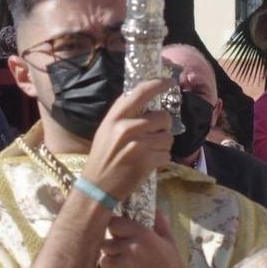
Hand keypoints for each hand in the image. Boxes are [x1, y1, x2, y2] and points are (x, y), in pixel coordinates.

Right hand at [80, 77, 173, 200]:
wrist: (96, 186)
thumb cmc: (102, 156)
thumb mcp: (107, 129)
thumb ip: (124, 114)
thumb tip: (146, 99)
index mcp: (115, 116)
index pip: (141, 92)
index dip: (158, 84)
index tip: (170, 81)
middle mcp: (127, 127)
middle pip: (163, 116)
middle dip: (163, 126)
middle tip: (153, 135)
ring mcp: (138, 144)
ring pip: (168, 137)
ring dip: (162, 145)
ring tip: (148, 152)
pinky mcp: (146, 161)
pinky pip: (167, 155)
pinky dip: (161, 160)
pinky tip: (148, 164)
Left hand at [98, 209, 190, 267]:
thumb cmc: (173, 265)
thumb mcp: (169, 240)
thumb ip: (160, 222)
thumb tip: (156, 209)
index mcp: (142, 235)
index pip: (114, 223)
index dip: (114, 228)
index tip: (117, 233)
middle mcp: (131, 248)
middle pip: (105, 243)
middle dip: (111, 248)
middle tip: (121, 253)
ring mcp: (124, 266)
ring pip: (104, 260)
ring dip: (111, 263)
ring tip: (123, 267)